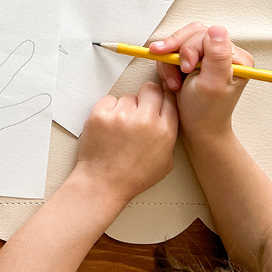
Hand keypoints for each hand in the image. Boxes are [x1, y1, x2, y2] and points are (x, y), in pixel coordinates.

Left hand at [76, 82, 177, 206]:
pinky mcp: (101, 114)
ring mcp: (122, 116)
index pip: (170, 100)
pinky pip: (109, 100)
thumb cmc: (134, 176)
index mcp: (165, 131)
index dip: (162, 100)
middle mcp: (145, 120)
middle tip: (138, 110)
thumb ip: (168, 136)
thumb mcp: (166, 161)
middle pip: (150, 89)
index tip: (156, 104)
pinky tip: (108, 126)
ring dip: (125, 107)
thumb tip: (166, 116)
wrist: (103, 182)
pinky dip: (108, 109)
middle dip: (145, 97)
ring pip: (127, 96)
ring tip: (120, 127)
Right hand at [150, 23, 252, 142]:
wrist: (196, 127)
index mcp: (235, 58)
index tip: (185, 68)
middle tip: (175, 74)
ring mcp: (206, 56)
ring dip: (170, 61)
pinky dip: (166, 64)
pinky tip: (172, 79)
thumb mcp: (212, 84)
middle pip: (191, 34)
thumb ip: (217, 55)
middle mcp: (223, 54)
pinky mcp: (193, 60)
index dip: (190, 49)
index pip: (206, 35)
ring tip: (174, 81)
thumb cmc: (205, 111)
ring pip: (179, 41)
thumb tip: (216, 30)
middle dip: (177, 54)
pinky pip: (172, 50)